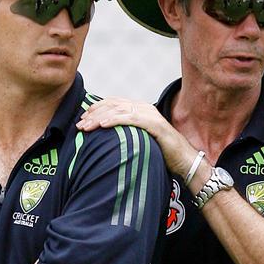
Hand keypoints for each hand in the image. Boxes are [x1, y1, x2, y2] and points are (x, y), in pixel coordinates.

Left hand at [76, 97, 199, 177]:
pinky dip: (114, 120)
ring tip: (86, 126)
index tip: (82, 119)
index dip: (96, 109)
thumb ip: (126, 135)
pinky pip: (131, 118)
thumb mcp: (139, 141)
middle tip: (79, 125)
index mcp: (139, 109)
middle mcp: (143, 108)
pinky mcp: (155, 124)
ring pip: (118, 110)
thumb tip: (106, 140)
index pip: (112, 103)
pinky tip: (102, 125)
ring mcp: (149, 114)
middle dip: (93, 114)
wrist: (184, 161)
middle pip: (112, 105)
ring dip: (99, 118)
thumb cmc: (161, 154)